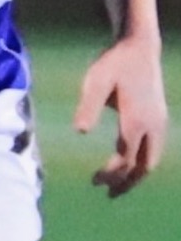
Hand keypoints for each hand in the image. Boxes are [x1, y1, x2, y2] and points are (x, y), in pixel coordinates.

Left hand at [74, 36, 166, 196]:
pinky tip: (129, 162)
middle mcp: (153, 125)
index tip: (94, 181)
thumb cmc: (113, 63)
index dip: (112, 174)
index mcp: (136, 121)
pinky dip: (143, 161)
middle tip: (108, 194)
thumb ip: (87, 106)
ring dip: (137, 174)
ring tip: (118, 185)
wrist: (139, 46)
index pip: (125, 159)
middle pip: (144, 165)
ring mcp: (160, 121)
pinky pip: (155, 148)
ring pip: (153, 158)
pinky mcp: (160, 116)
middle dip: (128, 182)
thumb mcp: (95, 81)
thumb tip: (79, 131)